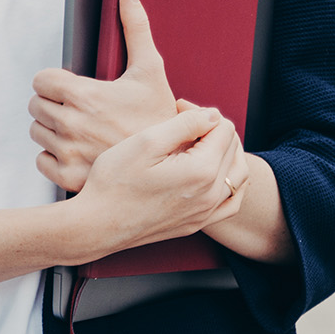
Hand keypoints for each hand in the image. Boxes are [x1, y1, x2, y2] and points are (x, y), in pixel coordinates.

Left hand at [29, 0, 178, 192]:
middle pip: (36, 105)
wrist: (171, 167)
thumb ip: (135, 25)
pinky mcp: (68, 177)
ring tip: (81, 130)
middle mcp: (71, 123)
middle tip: (80, 109)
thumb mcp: (151, 69)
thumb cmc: (160, 116)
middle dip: (54, 104)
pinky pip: (41, 161)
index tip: (74, 88)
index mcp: (84, 94)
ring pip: (37, 132)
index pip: (40, 80)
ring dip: (53, 130)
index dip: (56, 82)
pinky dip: (54, 157)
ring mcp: (68, 152)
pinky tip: (78, 152)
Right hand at [64, 105, 248, 260]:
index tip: (177, 109)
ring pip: (238, 174)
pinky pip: (231, 202)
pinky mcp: (197, 224)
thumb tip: (212, 115)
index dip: (201, 111)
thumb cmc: (114, 182)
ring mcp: (205, 213)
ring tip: (197, 143)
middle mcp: (210, 195)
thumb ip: (186, 124)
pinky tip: (213, 174)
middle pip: (233, 148)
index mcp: (201, 171)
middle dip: (211, 128)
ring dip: (224, 152)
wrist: (96, 224)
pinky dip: (229, 182)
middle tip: (182, 122)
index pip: (223, 127)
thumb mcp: (147, 141)